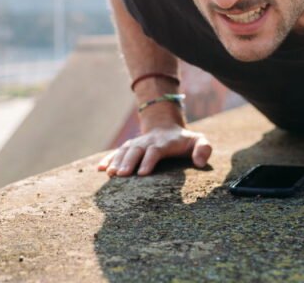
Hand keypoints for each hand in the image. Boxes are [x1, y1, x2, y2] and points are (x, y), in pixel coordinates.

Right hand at [96, 125, 211, 176]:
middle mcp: (147, 142)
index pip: (155, 150)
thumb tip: (200, 162)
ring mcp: (136, 144)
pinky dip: (108, 159)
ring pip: (124, 151)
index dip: (148, 160)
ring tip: (110, 174)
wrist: (166, 128)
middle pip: (136, 150)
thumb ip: (204, 149)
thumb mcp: (199, 141)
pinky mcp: (129, 148)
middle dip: (128, 162)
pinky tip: (100, 169)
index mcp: (164, 142)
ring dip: (116, 161)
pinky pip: (116, 152)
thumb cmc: (185, 141)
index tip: (142, 174)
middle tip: (121, 175)